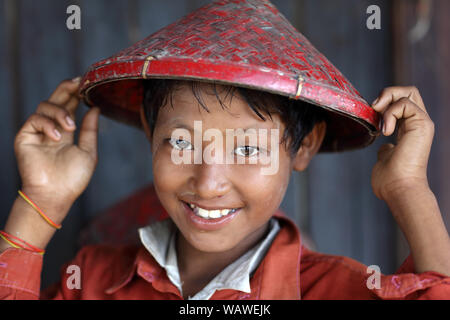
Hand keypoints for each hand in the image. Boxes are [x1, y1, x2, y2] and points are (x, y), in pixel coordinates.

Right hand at [14, 78, 99, 216]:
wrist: (56, 195)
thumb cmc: (73, 178)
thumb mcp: (88, 150)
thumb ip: (90, 129)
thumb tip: (95, 108)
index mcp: (65, 132)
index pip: (69, 106)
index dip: (75, 93)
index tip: (86, 83)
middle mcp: (50, 129)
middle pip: (56, 100)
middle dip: (66, 89)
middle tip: (78, 82)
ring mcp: (36, 132)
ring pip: (46, 106)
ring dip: (61, 112)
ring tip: (70, 127)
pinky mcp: (25, 137)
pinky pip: (34, 118)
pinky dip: (48, 124)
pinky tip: (58, 135)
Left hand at [370, 86, 433, 201]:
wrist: (399, 189)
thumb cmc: (390, 181)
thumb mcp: (384, 159)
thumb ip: (386, 149)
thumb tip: (384, 147)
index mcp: (409, 130)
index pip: (401, 101)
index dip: (385, 102)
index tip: (372, 117)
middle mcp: (418, 124)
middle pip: (408, 90)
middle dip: (388, 93)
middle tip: (374, 110)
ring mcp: (422, 123)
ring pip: (409, 91)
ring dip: (387, 101)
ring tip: (380, 122)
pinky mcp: (423, 124)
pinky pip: (405, 103)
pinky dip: (390, 113)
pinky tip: (385, 131)